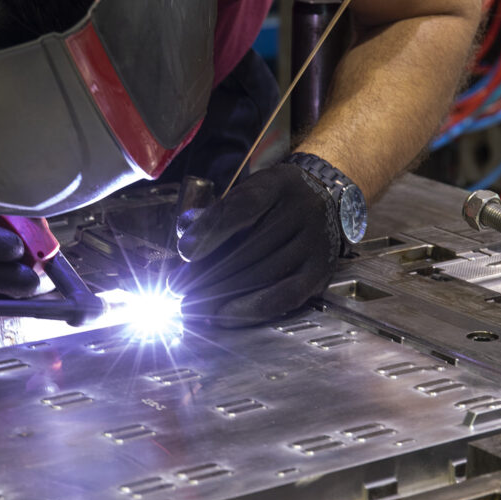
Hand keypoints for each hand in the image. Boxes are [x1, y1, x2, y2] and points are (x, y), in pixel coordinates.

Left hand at [174, 164, 340, 326]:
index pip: (243, 206)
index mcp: (279, 183)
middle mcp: (305, 209)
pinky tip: (224, 315)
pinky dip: (251, 309)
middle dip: (208, 273)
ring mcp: (317, 241)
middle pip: (251, 246)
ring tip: (193, 306)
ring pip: (264, 274)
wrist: (323, 202)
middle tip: (177, 289)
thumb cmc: (270, 204)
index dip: (212, 230)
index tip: (185, 253)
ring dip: (223, 295)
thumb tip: (187, 245)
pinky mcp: (321, 271)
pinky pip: (285, 296)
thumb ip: (214, 216)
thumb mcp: (245, 194)